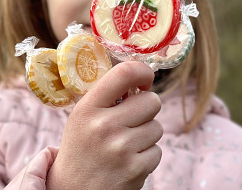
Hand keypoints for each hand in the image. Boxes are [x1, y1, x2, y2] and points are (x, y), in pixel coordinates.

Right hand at [46, 61, 162, 189]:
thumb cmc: (83, 147)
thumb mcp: (83, 117)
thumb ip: (108, 96)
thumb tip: (142, 77)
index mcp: (88, 108)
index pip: (125, 73)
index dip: (143, 72)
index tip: (145, 80)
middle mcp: (104, 126)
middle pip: (152, 101)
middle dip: (147, 109)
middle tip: (133, 119)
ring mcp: (121, 149)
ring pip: (157, 127)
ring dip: (146, 135)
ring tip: (125, 144)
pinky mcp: (135, 169)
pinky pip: (157, 151)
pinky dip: (147, 156)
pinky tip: (128, 161)